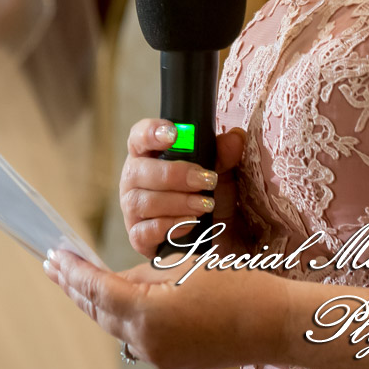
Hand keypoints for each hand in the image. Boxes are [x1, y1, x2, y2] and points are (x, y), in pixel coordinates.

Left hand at [43, 247, 281, 368]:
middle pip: (99, 311)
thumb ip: (140, 274)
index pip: (97, 289)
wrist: (271, 322)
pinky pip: (135, 335)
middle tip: (54, 265)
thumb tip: (115, 280)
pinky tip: (117, 299)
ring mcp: (158, 356)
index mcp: (147, 313)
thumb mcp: (181, 266)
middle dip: (76, 287)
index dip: (74, 271)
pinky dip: (122, 316)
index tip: (55, 254)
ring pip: (115, 325)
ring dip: (97, 301)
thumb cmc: (232, 285)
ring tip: (77, 279)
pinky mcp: (170, 362)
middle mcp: (147, 341)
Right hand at [119, 119, 246, 257]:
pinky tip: (191, 223)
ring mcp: (132, 209)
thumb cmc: (207, 195)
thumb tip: (235, 137)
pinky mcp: (137, 237)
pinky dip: (169, 226)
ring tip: (205, 205)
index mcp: (148, 155)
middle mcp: (134, 179)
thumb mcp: (220, 172)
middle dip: (175, 174)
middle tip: (207, 180)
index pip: (138, 136)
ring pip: (141, 202)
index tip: (173, 134)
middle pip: (138, 170)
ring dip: (177, 202)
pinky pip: (143, 232)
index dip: (150, 132)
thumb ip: (224, 154)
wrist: (217, 237)